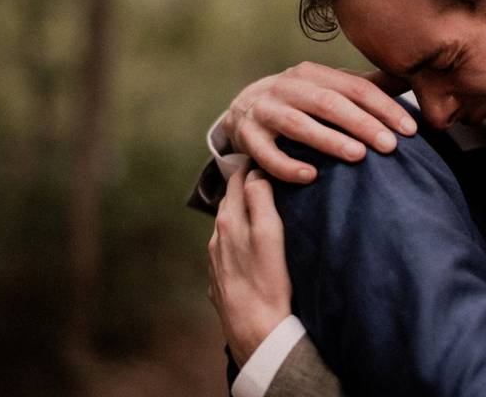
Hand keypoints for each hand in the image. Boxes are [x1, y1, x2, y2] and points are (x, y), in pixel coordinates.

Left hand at [208, 164, 291, 366]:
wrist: (256, 332)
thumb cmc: (269, 282)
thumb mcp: (270, 234)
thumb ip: (261, 199)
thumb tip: (255, 173)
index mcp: (228, 221)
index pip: (237, 180)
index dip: (251, 164)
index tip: (265, 153)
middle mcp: (216, 238)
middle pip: (229, 201)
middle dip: (244, 185)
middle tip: (265, 172)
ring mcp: (215, 261)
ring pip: (226, 226)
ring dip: (240, 212)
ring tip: (259, 205)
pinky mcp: (220, 281)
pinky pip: (227, 249)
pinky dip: (238, 237)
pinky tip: (250, 243)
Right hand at [222, 63, 415, 182]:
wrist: (242, 108)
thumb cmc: (299, 100)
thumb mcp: (327, 87)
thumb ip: (364, 86)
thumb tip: (409, 80)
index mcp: (313, 73)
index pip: (354, 88)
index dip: (383, 107)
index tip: (409, 130)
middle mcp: (288, 87)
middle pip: (329, 103)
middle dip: (362, 123)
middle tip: (390, 145)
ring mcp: (264, 110)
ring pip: (298, 125)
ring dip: (329, 140)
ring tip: (358, 156)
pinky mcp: (247, 136)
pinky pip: (266, 154)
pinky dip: (287, 166)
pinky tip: (311, 177)